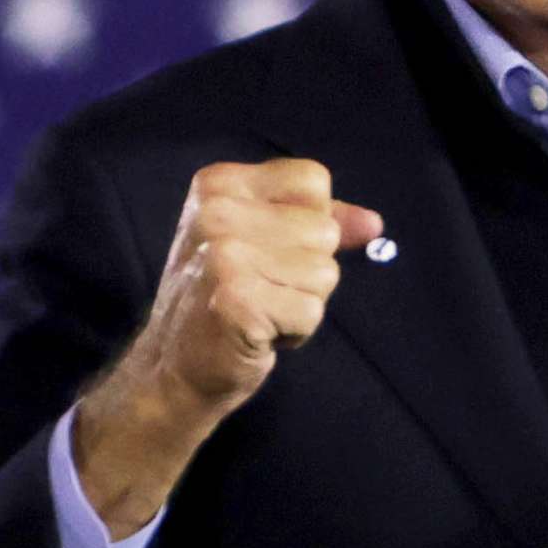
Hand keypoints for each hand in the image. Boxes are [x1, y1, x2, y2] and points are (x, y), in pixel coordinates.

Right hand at [74, 159, 382, 536]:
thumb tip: (373, 223)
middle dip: (307, 269)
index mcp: (218, 183)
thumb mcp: (265, 244)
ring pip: (324, 271)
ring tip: (259, 309)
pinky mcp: (237, 300)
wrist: (173, 367)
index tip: (269, 250)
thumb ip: (321, 223)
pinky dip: (295, 331)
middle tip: (260, 288)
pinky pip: (312, 311)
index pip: (313, 180)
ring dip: (302, 302)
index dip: (309, 223)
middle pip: (323, 230)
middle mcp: (215, 211)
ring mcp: (223, 255)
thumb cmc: (225, 299)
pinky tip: (258, 332)